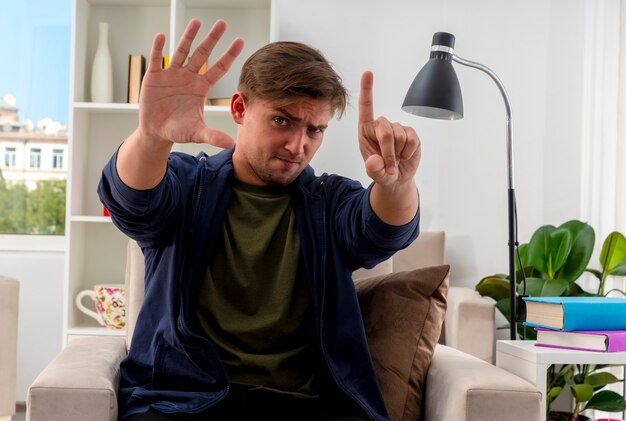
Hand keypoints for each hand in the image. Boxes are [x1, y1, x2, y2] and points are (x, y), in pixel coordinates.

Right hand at [138, 19, 243, 147]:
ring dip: (188, 37)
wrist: (157, 132)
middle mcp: (188, 77)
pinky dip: (158, 48)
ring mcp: (172, 74)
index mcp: (201, 87)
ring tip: (196, 22)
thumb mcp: (196, 133)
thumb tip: (231, 144)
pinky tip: (161, 36)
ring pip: (182, 51)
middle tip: (222, 23)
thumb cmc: (179, 130)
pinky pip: (157, 59)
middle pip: (202, 54)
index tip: (240, 40)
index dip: (229, 55)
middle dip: (212, 39)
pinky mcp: (154, 77)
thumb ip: (212, 136)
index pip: (218, 68)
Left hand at [358, 71, 420, 186]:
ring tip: (396, 160)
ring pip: (400, 135)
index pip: (366, 107)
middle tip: (389, 165)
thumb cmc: (381, 171)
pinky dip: (409, 152)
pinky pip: (412, 139)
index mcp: (366, 130)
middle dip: (388, 151)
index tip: (368, 72)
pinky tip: (405, 155)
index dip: (367, 89)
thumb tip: (373, 162)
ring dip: (398, 153)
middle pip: (386, 130)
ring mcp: (397, 128)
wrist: (397, 178)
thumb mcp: (374, 174)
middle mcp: (381, 126)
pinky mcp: (411, 133)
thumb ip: (372, 170)